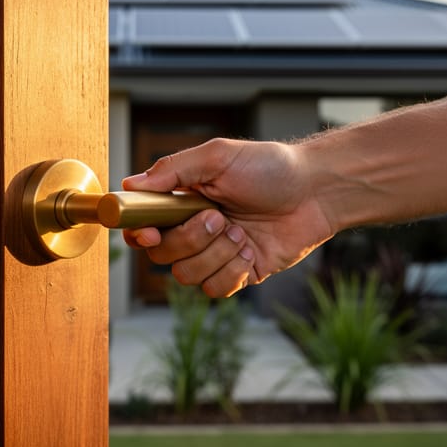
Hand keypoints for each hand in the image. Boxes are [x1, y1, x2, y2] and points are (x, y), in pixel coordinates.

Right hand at [122, 138, 334, 296]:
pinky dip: (232, 271)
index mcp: (182, 201)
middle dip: (189, 239)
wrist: (316, 191)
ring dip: (215, 254)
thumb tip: (130, 185)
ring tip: (241, 232)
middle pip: (161, 254)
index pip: (142, 225)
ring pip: (186, 275)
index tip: (149, 232)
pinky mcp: (238, 274)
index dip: (139, 234)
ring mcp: (215, 254)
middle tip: (218, 217)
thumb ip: (172, 170)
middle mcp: (194, 230)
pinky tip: (250, 251)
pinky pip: (215, 289)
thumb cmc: (269, 167)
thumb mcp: (217, 157)